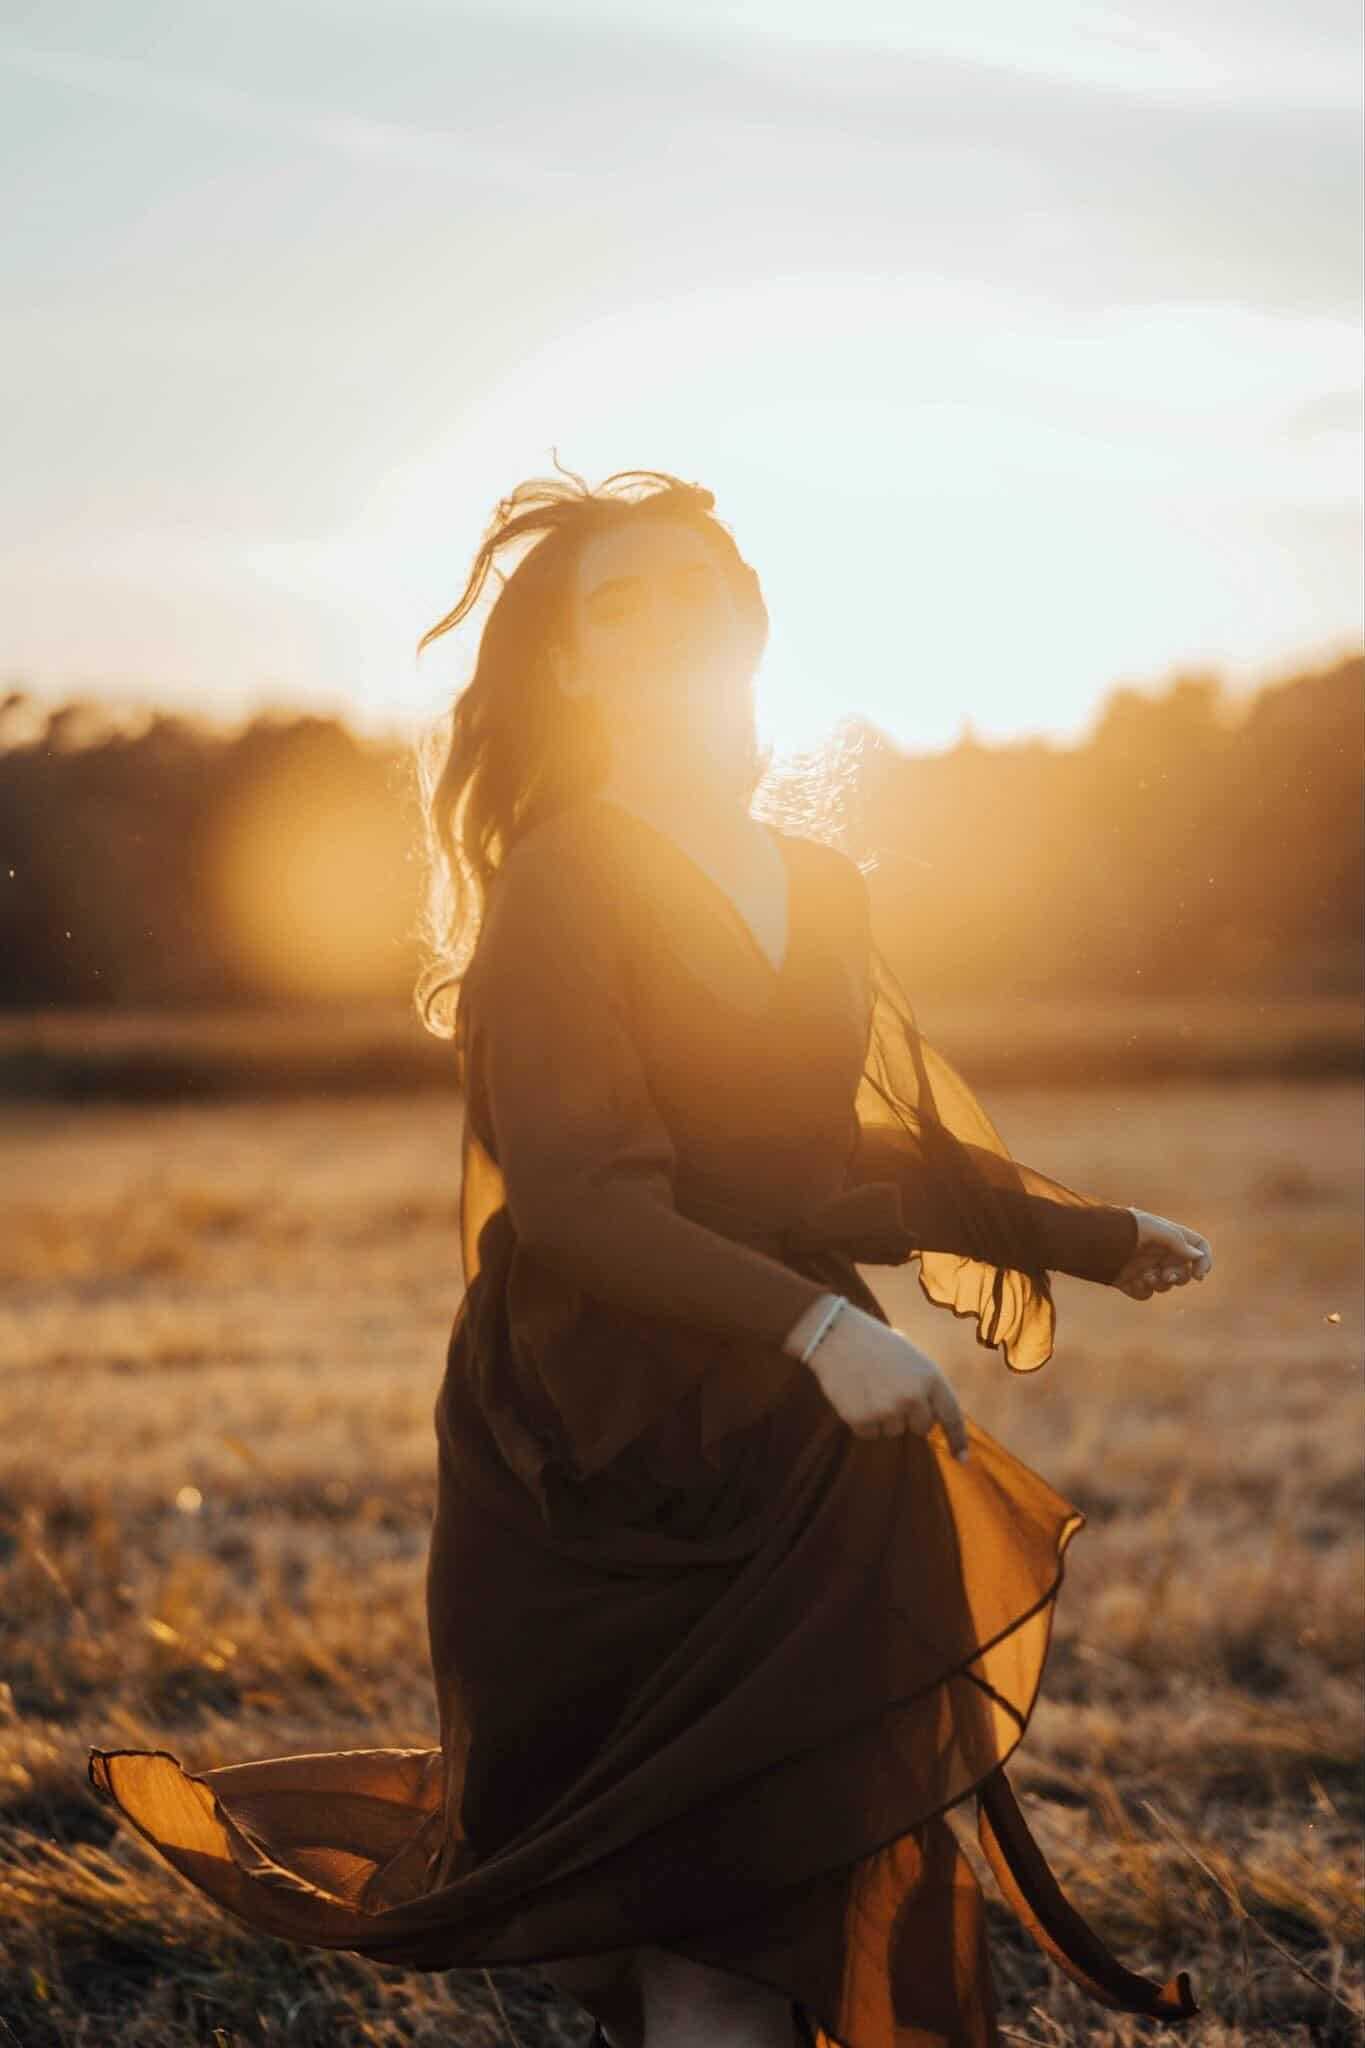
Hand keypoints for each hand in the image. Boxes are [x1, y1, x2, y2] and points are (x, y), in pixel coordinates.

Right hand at [797, 1300, 970, 1459]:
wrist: (836, 1335)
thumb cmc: (876, 1343)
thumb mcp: (912, 1357)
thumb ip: (925, 1385)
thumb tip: (931, 1417)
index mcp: (930, 1377)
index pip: (951, 1415)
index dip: (958, 1439)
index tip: (962, 1458)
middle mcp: (913, 1397)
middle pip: (921, 1428)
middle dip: (909, 1418)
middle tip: (891, 1394)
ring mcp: (887, 1410)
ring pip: (893, 1432)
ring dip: (883, 1418)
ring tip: (869, 1389)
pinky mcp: (862, 1419)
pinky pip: (869, 1434)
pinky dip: (862, 1421)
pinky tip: (855, 1397)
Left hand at [1111, 1206, 1212, 1299]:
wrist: (1094, 1239)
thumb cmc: (1127, 1228)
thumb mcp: (1155, 1230)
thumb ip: (1179, 1242)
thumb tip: (1198, 1255)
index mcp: (1169, 1237)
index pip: (1198, 1247)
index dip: (1204, 1261)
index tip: (1199, 1275)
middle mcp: (1160, 1253)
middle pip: (1184, 1272)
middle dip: (1178, 1277)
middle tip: (1166, 1275)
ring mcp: (1146, 1268)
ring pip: (1165, 1285)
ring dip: (1159, 1283)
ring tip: (1145, 1275)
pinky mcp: (1131, 1281)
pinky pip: (1145, 1294)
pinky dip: (1142, 1290)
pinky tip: (1132, 1281)